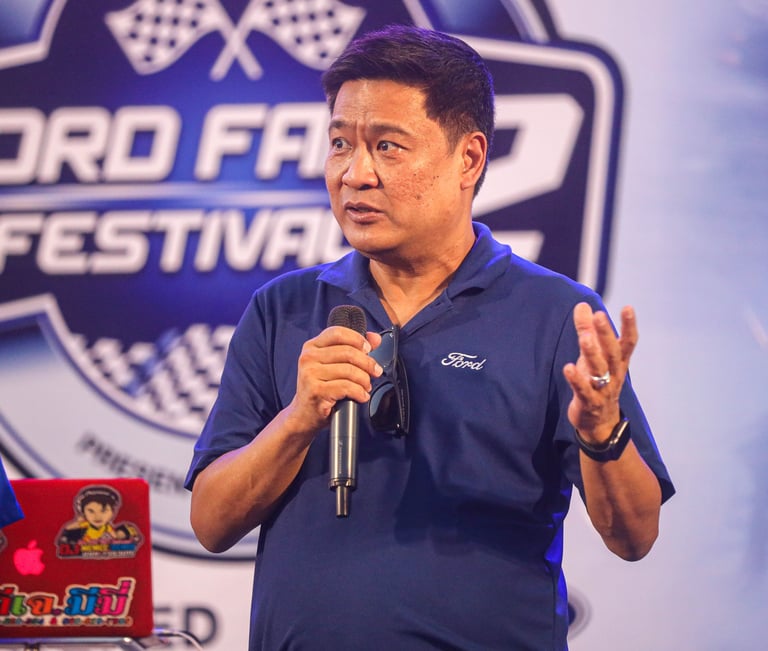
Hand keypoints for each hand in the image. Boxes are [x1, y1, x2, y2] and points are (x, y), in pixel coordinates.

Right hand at [284, 327, 382, 435]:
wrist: (303, 414)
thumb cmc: (320, 388)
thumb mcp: (333, 364)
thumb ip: (354, 349)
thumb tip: (375, 338)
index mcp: (312, 346)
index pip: (337, 332)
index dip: (357, 339)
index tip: (368, 349)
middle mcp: (308, 357)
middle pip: (348, 352)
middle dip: (367, 363)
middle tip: (375, 372)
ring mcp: (310, 374)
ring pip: (349, 370)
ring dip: (364, 380)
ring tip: (366, 387)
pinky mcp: (316, 390)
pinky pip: (347, 387)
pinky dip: (359, 392)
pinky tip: (361, 396)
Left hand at [562, 302, 637, 443]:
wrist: (600, 422)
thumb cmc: (596, 381)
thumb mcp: (593, 355)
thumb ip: (587, 329)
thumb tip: (582, 304)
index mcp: (618, 362)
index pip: (628, 342)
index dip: (629, 325)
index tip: (628, 307)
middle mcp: (614, 374)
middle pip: (612, 353)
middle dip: (606, 334)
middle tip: (599, 316)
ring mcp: (603, 389)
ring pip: (599, 370)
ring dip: (592, 354)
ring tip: (584, 339)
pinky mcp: (589, 403)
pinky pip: (583, 390)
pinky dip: (576, 380)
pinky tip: (568, 368)